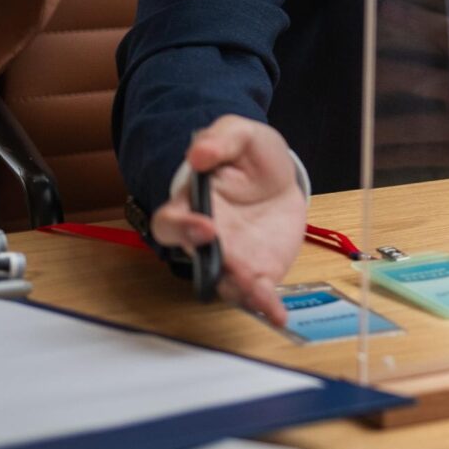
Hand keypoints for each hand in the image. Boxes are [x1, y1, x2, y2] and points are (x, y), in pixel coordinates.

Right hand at [147, 116, 306, 325]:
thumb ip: (219, 139)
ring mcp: (231, 258)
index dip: (183, 228)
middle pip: (198, 260)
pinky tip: (278, 314)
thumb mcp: (240, 134)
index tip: (207, 227)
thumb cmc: (249, 157)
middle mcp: (207, 238)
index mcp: (191, 203)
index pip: (170, 222)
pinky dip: (266, 305)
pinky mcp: (258, 271)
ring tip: (260, 296)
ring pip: (226, 283)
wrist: (278, 178)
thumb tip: (199, 153)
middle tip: (234, 268)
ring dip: (241, 291)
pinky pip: (257, 293)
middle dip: (214, 266)